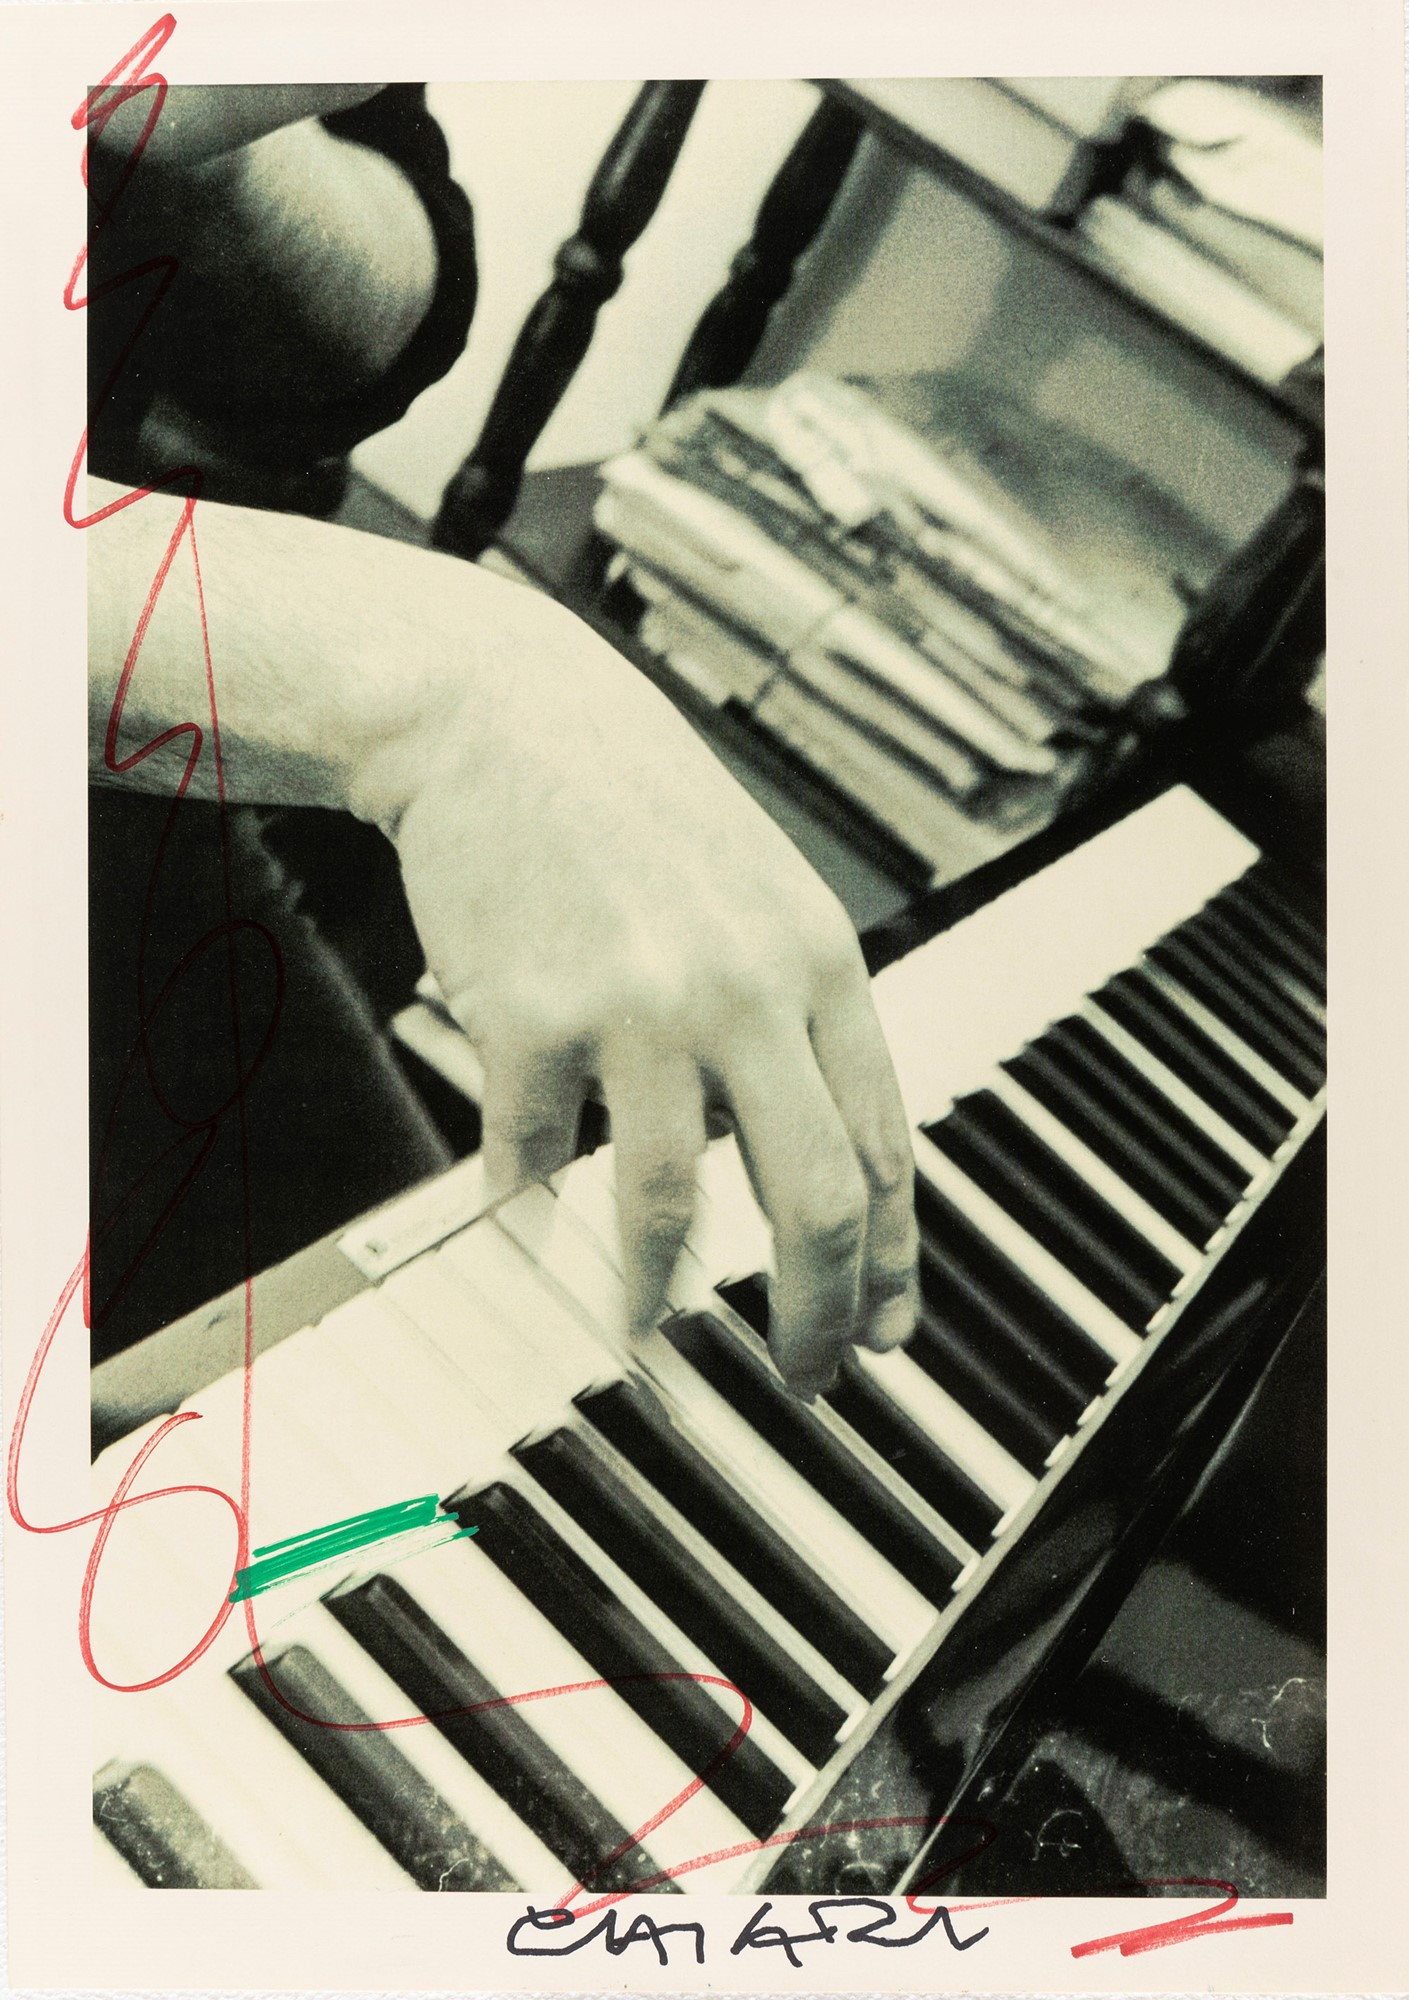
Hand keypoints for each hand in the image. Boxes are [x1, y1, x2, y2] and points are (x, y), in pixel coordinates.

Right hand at [377, 591, 918, 1394]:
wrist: (506, 716)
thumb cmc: (637, 813)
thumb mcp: (760, 898)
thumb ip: (798, 1025)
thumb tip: (823, 1174)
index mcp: (820, 963)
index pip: (886, 1148)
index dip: (892, 1263)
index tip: (883, 1333)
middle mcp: (746, 988)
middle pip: (816, 1197)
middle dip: (817, 1312)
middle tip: (803, 1374)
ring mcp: (638, 1003)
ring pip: (673, 1203)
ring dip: (659, 1290)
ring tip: (647, 1326)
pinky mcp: (530, 1015)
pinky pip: (536, 1157)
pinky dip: (529, 1201)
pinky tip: (524, 1212)